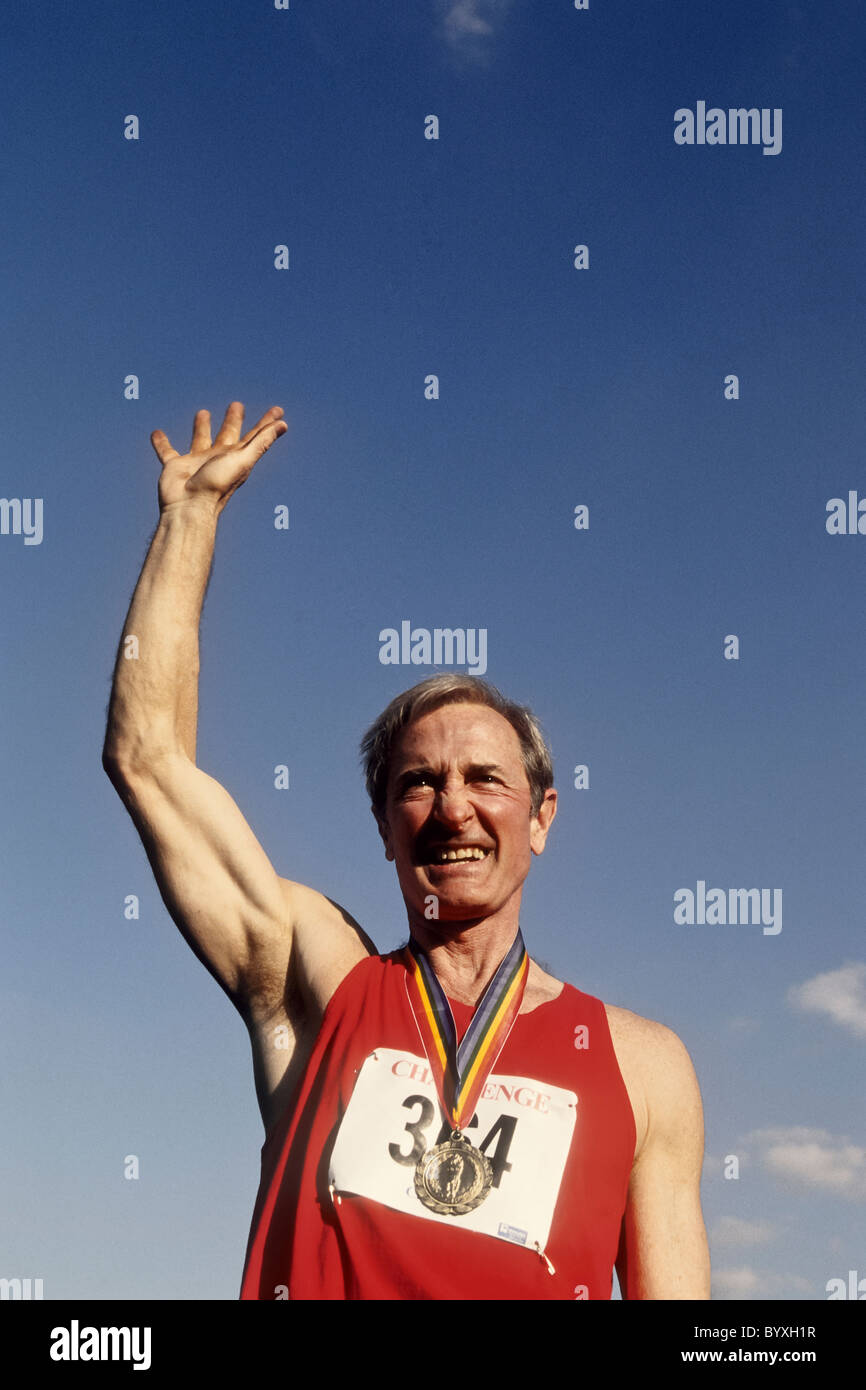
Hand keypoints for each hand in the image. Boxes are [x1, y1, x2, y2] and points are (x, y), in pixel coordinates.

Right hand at [151, 401, 287, 514]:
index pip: (255, 436)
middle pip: (227, 435)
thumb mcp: (243, 460)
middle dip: (233, 420)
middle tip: (237, 405)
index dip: (267, 423)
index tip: (278, 410)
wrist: (189, 508)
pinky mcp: (174, 467)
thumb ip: (261, 442)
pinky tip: (157, 433)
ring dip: (201, 427)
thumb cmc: (217, 485)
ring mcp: (196, 463)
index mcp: (236, 457)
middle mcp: (217, 459)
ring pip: (199, 440)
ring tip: (203, 413)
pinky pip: (166, 451)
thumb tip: (283, 424)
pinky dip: (161, 443)